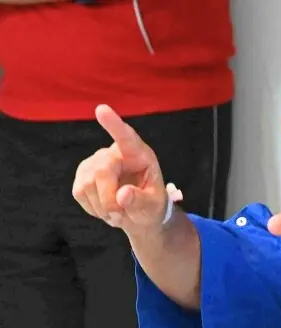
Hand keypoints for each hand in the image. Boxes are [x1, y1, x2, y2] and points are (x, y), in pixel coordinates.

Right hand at [72, 105, 168, 235]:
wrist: (138, 215)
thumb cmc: (151, 206)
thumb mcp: (153, 207)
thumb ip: (141, 201)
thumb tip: (122, 196)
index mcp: (139, 154)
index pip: (127, 137)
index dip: (114, 125)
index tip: (102, 109)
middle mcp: (115, 153)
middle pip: (102, 171)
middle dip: (108, 200)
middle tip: (120, 217)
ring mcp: (95, 162)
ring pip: (88, 184)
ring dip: (102, 207)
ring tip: (117, 213)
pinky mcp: (82, 175)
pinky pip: (80, 192)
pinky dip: (93, 207)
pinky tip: (105, 209)